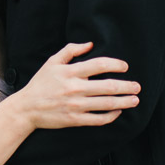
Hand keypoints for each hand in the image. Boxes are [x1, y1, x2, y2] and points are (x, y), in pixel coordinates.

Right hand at [20, 42, 139, 129]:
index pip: (99, 65)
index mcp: (70, 72)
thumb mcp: (52, 62)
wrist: (27, 108)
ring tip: (135, 99)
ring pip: (107, 104)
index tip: (125, 67)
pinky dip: (111, 116)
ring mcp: (76, 106)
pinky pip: (98, 119)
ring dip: (124, 101)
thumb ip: (70, 50)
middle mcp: (74, 88)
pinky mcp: (75, 120)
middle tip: (137, 86)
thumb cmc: (40, 83)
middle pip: (108, 86)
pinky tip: (118, 111)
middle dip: (126, 86)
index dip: (116, 64)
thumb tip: (90, 44)